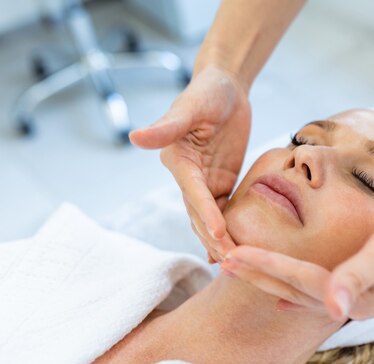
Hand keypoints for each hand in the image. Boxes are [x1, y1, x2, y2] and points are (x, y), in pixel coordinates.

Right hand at [129, 66, 250, 262]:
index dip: (206, 213)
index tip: (220, 232)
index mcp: (178, 160)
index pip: (193, 192)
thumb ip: (168, 125)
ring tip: (235, 262)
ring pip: (209, 218)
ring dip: (219, 240)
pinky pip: (223, 211)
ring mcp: (204, 182)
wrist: (225, 89)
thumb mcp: (191, 106)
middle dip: (213, 236)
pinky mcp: (220, 183)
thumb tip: (134, 137)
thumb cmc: (207, 92)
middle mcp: (187, 176)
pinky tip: (234, 251)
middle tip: (233, 259)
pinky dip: (226, 231)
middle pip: (199, 213)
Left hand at [223, 204, 373, 319]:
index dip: (265, 267)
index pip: (299, 281)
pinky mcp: (354, 284)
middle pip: (291, 290)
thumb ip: (358, 279)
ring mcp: (351, 295)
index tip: (233, 254)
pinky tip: (279, 293)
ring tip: (238, 267)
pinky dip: (291, 285)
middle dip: (256, 275)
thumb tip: (333, 308)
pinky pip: (312, 288)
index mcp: (353, 298)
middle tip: (222, 260)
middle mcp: (348, 302)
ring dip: (267, 278)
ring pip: (297, 289)